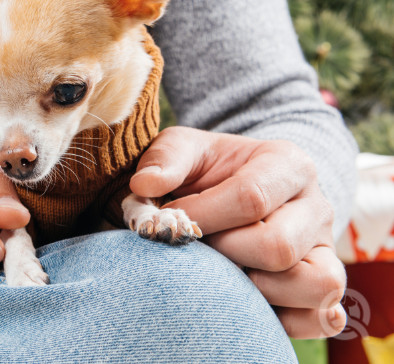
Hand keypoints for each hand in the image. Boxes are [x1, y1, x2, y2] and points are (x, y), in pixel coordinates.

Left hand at [129, 126, 346, 338]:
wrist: (237, 187)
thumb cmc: (208, 169)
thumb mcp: (185, 148)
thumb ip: (165, 158)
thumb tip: (144, 184)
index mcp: (287, 164)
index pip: (251, 197)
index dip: (202, 216)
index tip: (171, 221)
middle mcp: (317, 207)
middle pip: (279, 247)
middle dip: (225, 253)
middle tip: (200, 247)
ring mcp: (326, 251)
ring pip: (316, 285)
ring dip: (259, 291)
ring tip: (226, 275)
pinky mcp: (324, 286)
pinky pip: (323, 319)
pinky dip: (287, 322)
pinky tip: (247, 306)